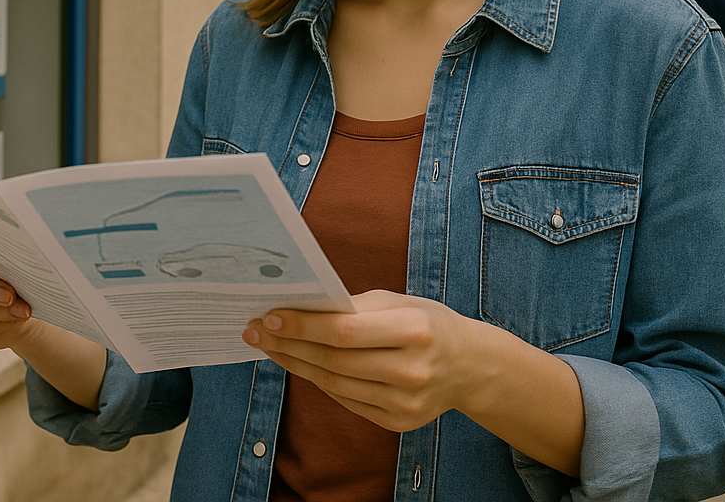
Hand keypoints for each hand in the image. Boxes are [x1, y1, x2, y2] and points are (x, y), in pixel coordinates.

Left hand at [242, 290, 481, 432]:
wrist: (469, 366)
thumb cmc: (426, 323)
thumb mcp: (398, 302)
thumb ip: (352, 306)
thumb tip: (298, 307)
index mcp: (413, 330)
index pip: (343, 331)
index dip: (302, 326)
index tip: (270, 316)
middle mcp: (411, 371)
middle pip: (334, 360)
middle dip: (289, 344)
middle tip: (256, 331)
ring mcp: (405, 402)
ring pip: (335, 384)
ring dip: (296, 364)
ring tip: (271, 347)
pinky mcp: (398, 423)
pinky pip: (346, 400)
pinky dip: (319, 381)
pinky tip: (300, 364)